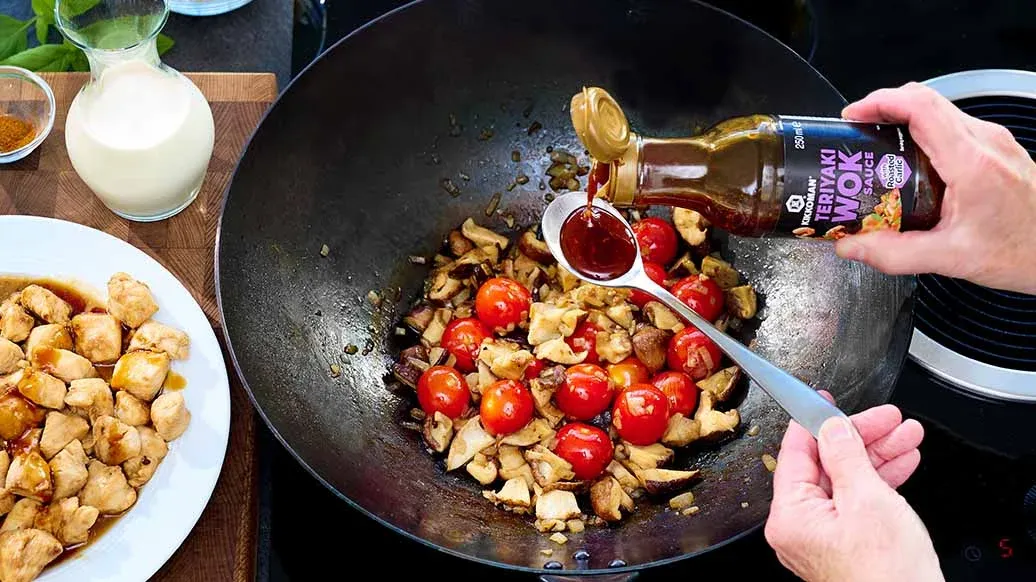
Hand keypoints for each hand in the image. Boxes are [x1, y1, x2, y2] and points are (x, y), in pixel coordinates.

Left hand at [765, 404, 942, 581]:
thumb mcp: (867, 499)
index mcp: (790, 515)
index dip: (815, 421)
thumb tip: (834, 428)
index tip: (826, 399)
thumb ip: (847, 456)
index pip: (796, 453)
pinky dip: (882, 480)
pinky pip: (859, 502)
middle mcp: (800, 527)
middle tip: (888, 417)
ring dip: (878, 454)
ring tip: (906, 433)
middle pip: (826, 464)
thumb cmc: (887, 575)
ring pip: (848, 480)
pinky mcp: (847, 544)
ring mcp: (824, 537)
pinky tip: (904, 460)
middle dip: (862, 437)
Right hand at [836, 82, 1035, 294]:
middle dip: (884, 109)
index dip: (881, 102)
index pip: (921, 107)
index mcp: (973, 163)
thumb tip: (851, 247)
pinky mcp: (997, 149)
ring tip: (877, 147)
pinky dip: (924, 133)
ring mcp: (995, 142)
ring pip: (940, 111)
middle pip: (926, 101)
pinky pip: (953, 126)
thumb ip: (894, 254)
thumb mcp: (951, 259)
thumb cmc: (1023, 251)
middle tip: (857, 132)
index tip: (854, 116)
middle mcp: (987, 143)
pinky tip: (910, 162)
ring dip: (904, 120)